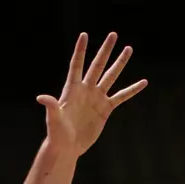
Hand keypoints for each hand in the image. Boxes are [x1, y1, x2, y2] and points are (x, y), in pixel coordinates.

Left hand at [37, 32, 146, 156]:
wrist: (68, 147)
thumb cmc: (57, 133)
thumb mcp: (54, 119)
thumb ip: (51, 106)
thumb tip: (41, 97)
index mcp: (72, 89)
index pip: (77, 65)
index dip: (80, 51)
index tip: (84, 35)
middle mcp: (86, 90)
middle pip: (97, 65)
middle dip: (105, 51)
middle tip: (113, 34)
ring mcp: (96, 98)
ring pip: (110, 77)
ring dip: (119, 63)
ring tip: (128, 49)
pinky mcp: (105, 109)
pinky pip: (121, 97)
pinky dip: (132, 90)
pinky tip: (143, 82)